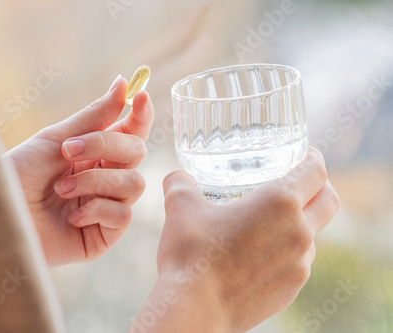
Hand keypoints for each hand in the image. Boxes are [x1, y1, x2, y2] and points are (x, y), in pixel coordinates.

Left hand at [6, 76, 153, 265]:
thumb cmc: (18, 174)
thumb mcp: (54, 140)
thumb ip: (93, 117)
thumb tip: (123, 84)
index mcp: (94, 154)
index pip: (130, 132)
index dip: (140, 114)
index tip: (142, 96)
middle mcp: (104, 179)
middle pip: (137, 153)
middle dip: (106, 146)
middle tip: (67, 150)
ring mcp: (105, 207)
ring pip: (134, 184)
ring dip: (95, 181)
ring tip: (60, 189)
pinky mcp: (103, 236)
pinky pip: (123, 215)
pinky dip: (97, 210)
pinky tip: (71, 217)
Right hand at [130, 147, 338, 332]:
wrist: (195, 309)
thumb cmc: (191, 254)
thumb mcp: (181, 207)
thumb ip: (180, 184)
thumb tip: (177, 177)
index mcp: (280, 203)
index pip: (316, 171)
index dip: (313, 157)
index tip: (306, 154)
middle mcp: (299, 232)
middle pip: (329, 201)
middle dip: (320, 187)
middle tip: (301, 182)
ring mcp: (300, 264)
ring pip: (313, 234)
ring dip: (301, 222)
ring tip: (270, 223)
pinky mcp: (292, 289)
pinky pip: (299, 262)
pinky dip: (287, 251)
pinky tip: (259, 254)